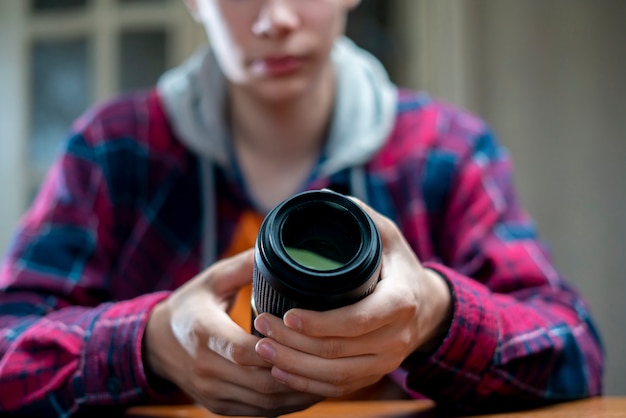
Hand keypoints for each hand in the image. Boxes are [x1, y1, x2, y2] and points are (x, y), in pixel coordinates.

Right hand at [144, 250, 323, 415]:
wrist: (155, 344)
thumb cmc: (189, 307)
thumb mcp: (211, 280)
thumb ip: (243, 267)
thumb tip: (277, 250)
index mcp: (202, 334)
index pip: (242, 350)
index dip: (276, 347)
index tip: (304, 335)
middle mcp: (205, 369)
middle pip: (260, 381)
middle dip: (298, 371)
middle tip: (330, 358)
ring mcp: (212, 392)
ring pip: (264, 401)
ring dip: (298, 391)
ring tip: (328, 374)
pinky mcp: (219, 405)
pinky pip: (259, 412)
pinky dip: (286, 403)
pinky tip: (307, 388)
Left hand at [253, 199, 452, 397]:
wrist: (428, 306)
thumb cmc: (399, 265)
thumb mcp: (387, 234)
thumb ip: (358, 215)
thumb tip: (322, 197)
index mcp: (399, 302)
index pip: (356, 320)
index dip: (318, 322)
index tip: (287, 313)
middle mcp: (395, 338)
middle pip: (338, 352)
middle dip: (293, 343)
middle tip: (261, 326)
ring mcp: (386, 361)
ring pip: (335, 376)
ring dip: (294, 367)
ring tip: (262, 350)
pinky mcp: (374, 374)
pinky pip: (339, 388)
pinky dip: (307, 384)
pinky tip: (281, 372)